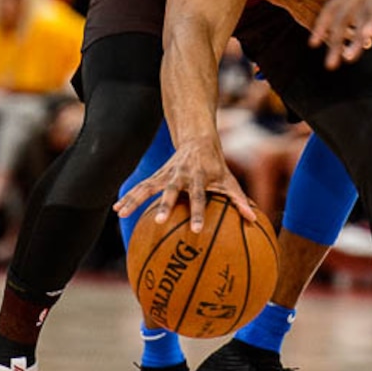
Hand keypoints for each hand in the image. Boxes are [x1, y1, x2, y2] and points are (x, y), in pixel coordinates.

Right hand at [114, 134, 256, 231]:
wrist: (198, 140)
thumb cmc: (216, 166)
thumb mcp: (229, 180)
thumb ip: (239, 200)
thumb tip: (254, 220)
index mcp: (200, 177)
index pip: (200, 197)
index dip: (197, 212)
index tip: (196, 230)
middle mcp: (181, 174)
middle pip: (172, 191)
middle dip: (166, 205)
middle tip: (159, 221)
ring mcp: (166, 174)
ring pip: (149, 186)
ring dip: (135, 199)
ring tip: (121, 213)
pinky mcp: (157, 174)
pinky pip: (141, 186)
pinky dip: (129, 196)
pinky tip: (117, 210)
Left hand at [310, 0, 371, 68]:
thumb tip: (369, 36)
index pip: (337, 9)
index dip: (323, 25)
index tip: (313, 43)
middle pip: (344, 16)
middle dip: (334, 41)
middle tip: (330, 66)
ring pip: (361, 13)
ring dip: (354, 37)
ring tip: (348, 58)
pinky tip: (370, 35)